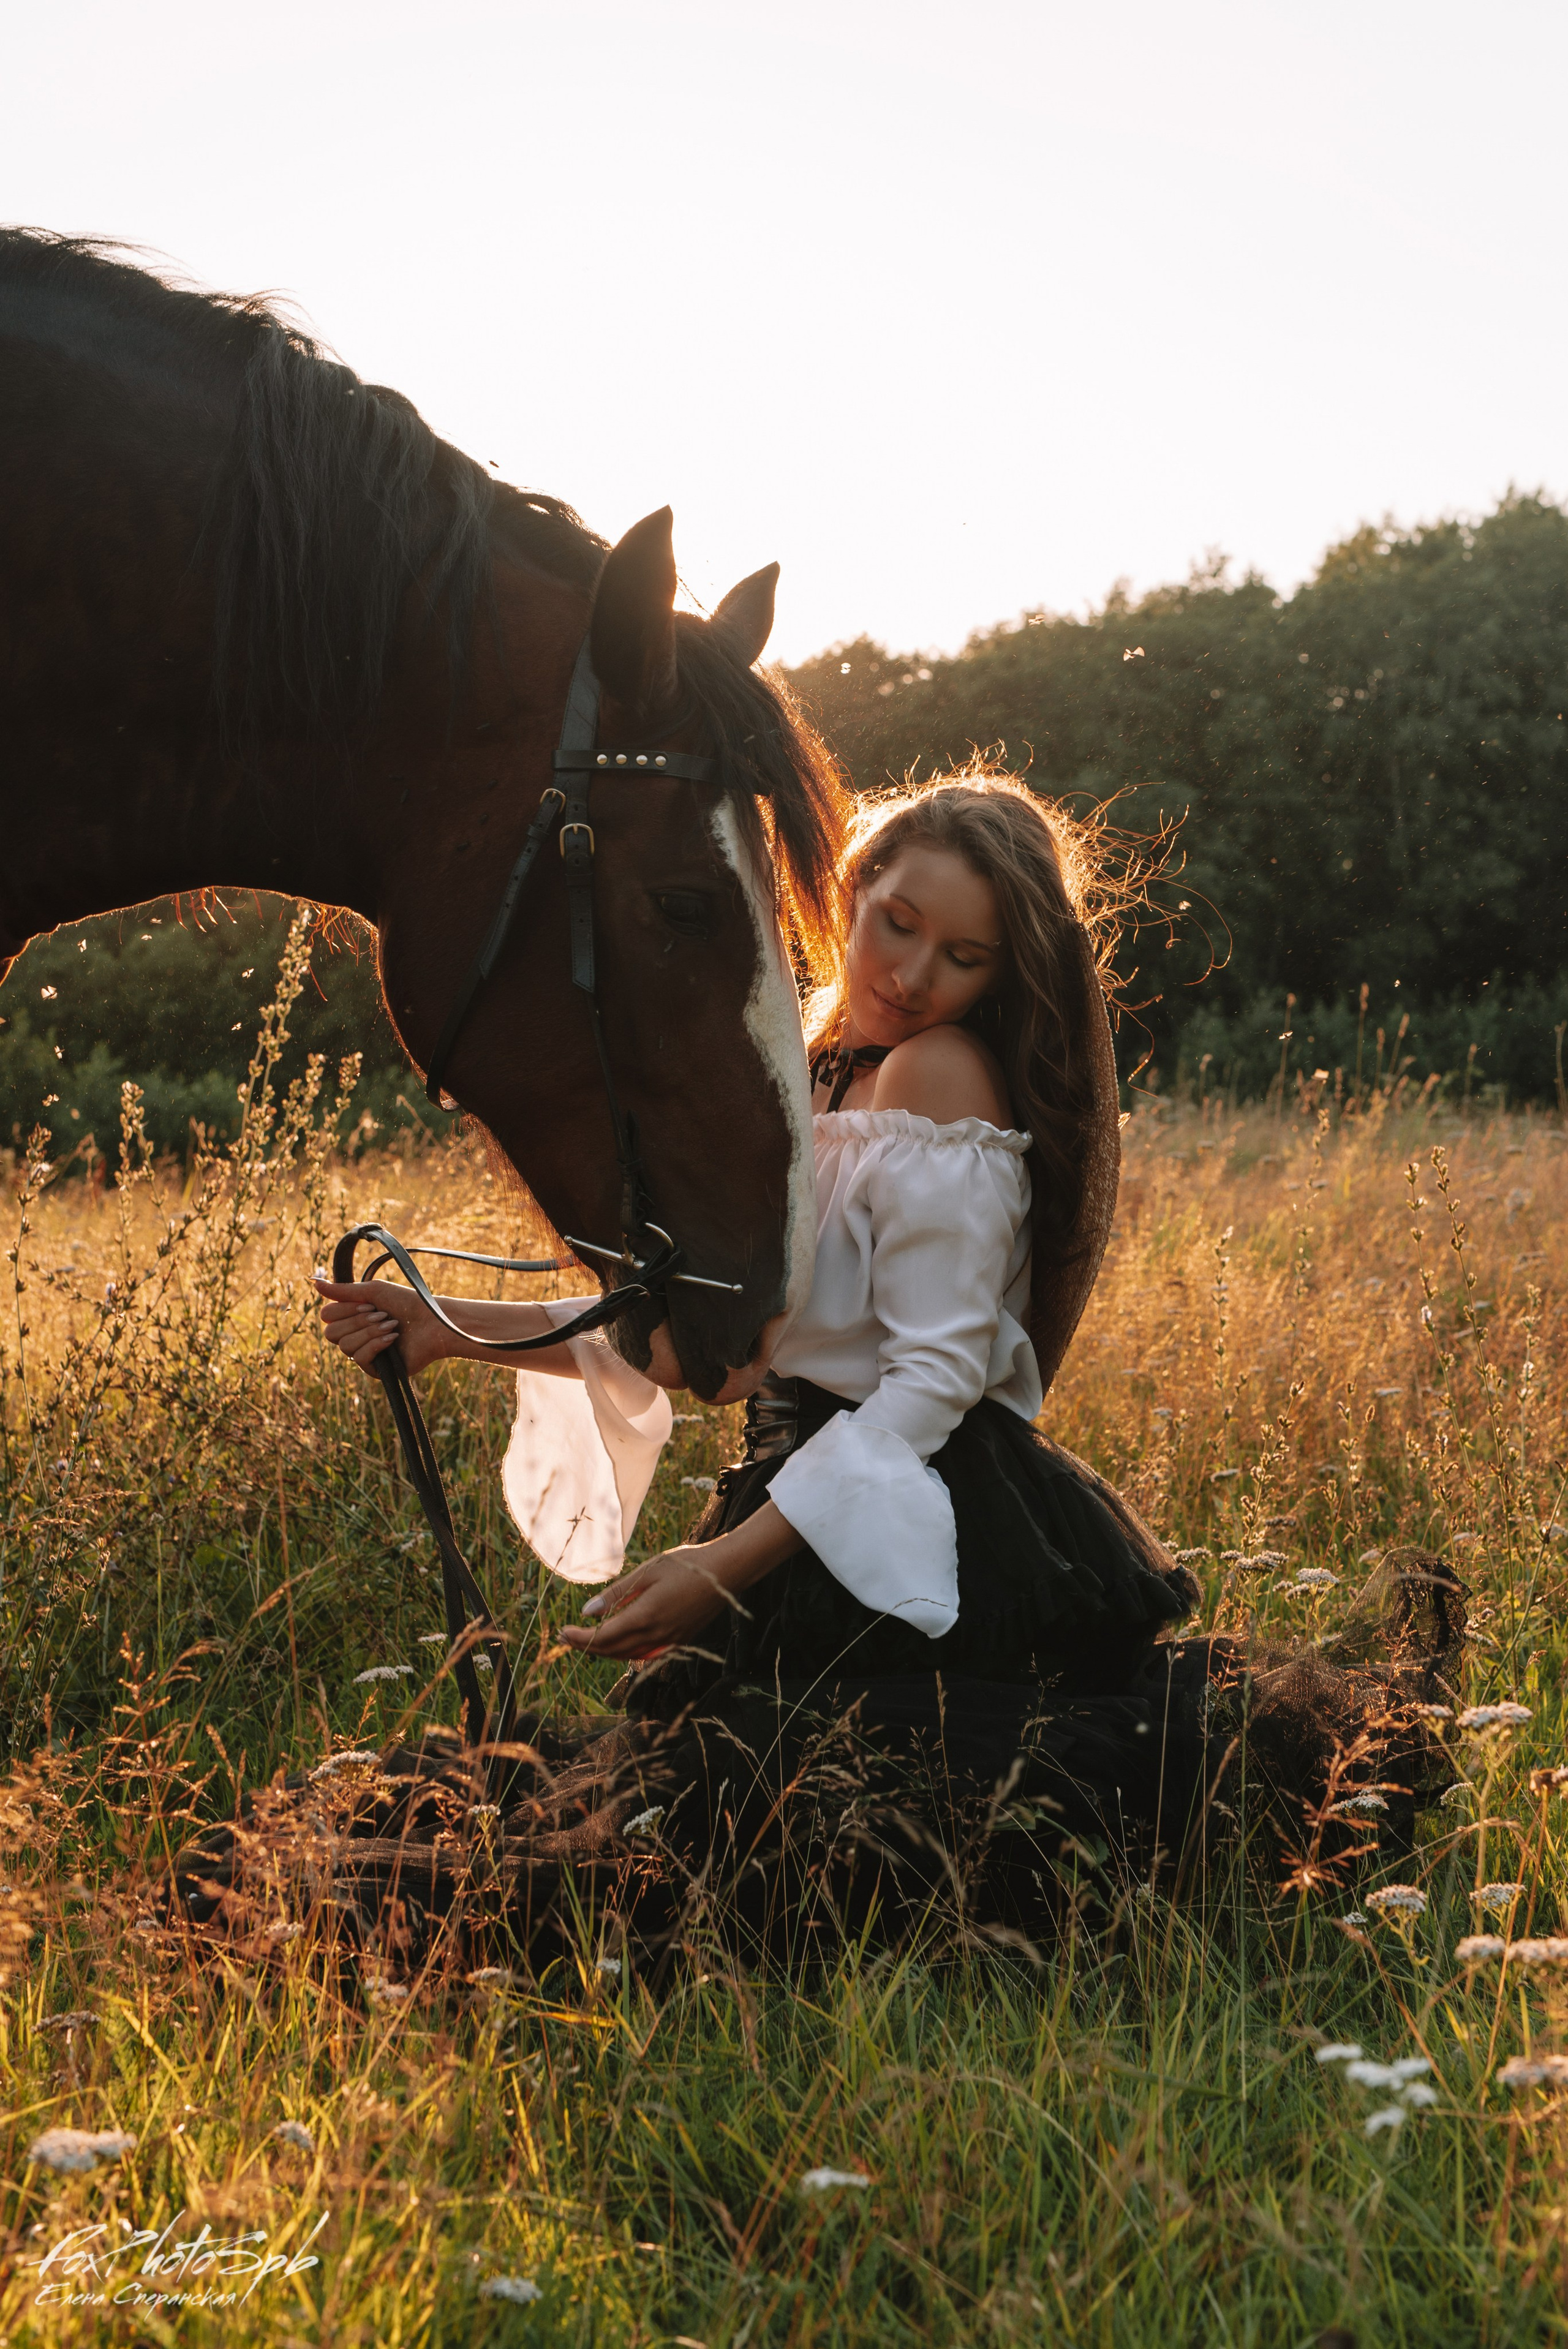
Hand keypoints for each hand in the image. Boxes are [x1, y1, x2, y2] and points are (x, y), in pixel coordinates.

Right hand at [313, 1275, 446, 1375]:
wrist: (433, 1322)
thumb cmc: (406, 1304)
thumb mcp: (373, 1292)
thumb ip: (342, 1291)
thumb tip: (313, 1282)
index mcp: (352, 1318)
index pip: (327, 1317)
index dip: (344, 1310)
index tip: (368, 1304)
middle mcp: (355, 1336)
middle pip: (331, 1333)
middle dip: (357, 1321)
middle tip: (381, 1315)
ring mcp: (364, 1354)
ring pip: (345, 1346)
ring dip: (370, 1332)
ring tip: (391, 1325)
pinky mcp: (375, 1370)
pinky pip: (359, 1359)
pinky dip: (376, 1345)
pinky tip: (393, 1340)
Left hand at [557, 1546, 735, 1661]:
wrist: (725, 1572)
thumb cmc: (686, 1566)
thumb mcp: (647, 1572)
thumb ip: (616, 1594)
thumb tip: (587, 1612)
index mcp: (646, 1617)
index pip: (604, 1638)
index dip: (581, 1639)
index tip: (563, 1632)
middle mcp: (657, 1635)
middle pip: (613, 1651)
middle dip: (587, 1646)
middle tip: (567, 1637)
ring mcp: (670, 1642)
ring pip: (629, 1656)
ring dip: (605, 1651)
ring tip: (587, 1640)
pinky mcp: (679, 1641)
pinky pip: (646, 1654)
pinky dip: (627, 1653)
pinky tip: (620, 1643)